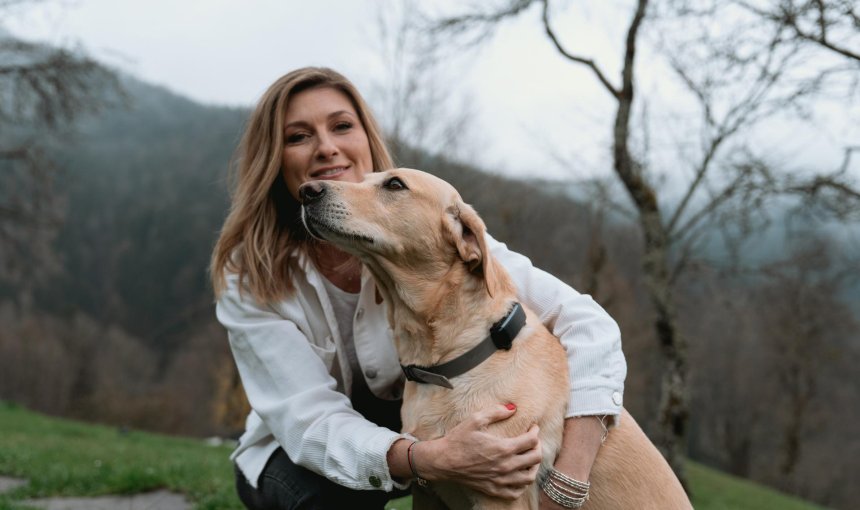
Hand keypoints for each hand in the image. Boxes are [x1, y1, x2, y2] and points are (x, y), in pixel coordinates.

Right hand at [418, 404, 541, 499]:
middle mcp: (505, 466)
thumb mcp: (475, 420)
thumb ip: (495, 412)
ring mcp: (501, 480)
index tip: (533, 427)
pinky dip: (522, 484)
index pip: (531, 440)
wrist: (444, 461)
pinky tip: (519, 475)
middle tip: (533, 440)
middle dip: (538, 446)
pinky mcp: (494, 489)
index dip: (535, 431)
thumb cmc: (458, 440)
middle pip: (535, 458)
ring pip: (529, 477)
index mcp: (503, 448)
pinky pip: (516, 491)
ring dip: (534, 466)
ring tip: (530, 458)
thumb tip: (512, 408)